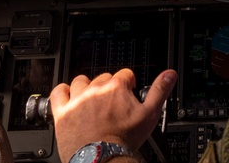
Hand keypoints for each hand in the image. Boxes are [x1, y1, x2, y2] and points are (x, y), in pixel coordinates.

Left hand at [50, 68, 177, 161]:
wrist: (101, 158)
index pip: (125, 74)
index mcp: (116, 87)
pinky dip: (63, 91)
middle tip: (111, 104)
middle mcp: (96, 89)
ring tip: (91, 100)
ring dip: (86, 87)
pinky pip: (58, 92)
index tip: (128, 94)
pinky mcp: (62, 111)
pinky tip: (69, 97)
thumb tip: (170, 74)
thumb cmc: (123, 139)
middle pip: (103, 77)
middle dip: (108, 87)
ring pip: (81, 81)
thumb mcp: (149, 115)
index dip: (128, 84)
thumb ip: (160, 91)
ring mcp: (78, 99)